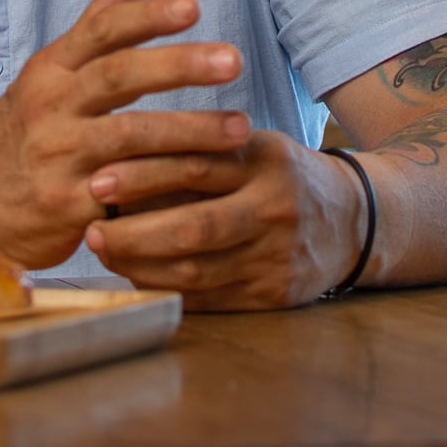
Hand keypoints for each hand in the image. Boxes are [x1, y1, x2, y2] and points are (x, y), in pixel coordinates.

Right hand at [0, 0, 250, 269]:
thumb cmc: (23, 131)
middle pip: (118, 77)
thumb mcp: (49, 75)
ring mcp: (56, 157)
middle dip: (179, 65)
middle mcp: (49, 107)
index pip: (99, 31)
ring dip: (190, 131)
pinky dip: (169, 186)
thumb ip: (95, 24)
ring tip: (240, 127)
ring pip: (130, 137)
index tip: (194, 7)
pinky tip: (211, 181)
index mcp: (49, 70)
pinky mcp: (66, 206)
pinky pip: (128, 192)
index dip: (146, 16)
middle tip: (233, 59)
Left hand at [80, 130, 366, 310]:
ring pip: (196, 271)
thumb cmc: (281, 176)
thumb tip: (119, 159)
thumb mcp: (252, 147)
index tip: (97, 180)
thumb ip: (199, 149)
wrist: (354, 221)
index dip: (142, 176)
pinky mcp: (273, 297)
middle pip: (194, 228)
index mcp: (266, 163)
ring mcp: (276, 259)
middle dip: (134, 232)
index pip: (196, 166)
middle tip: (92, 230)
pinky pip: (207, 299)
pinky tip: (136, 275)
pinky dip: (165, 288)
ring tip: (106, 252)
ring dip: (141, 265)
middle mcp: (275, 211)